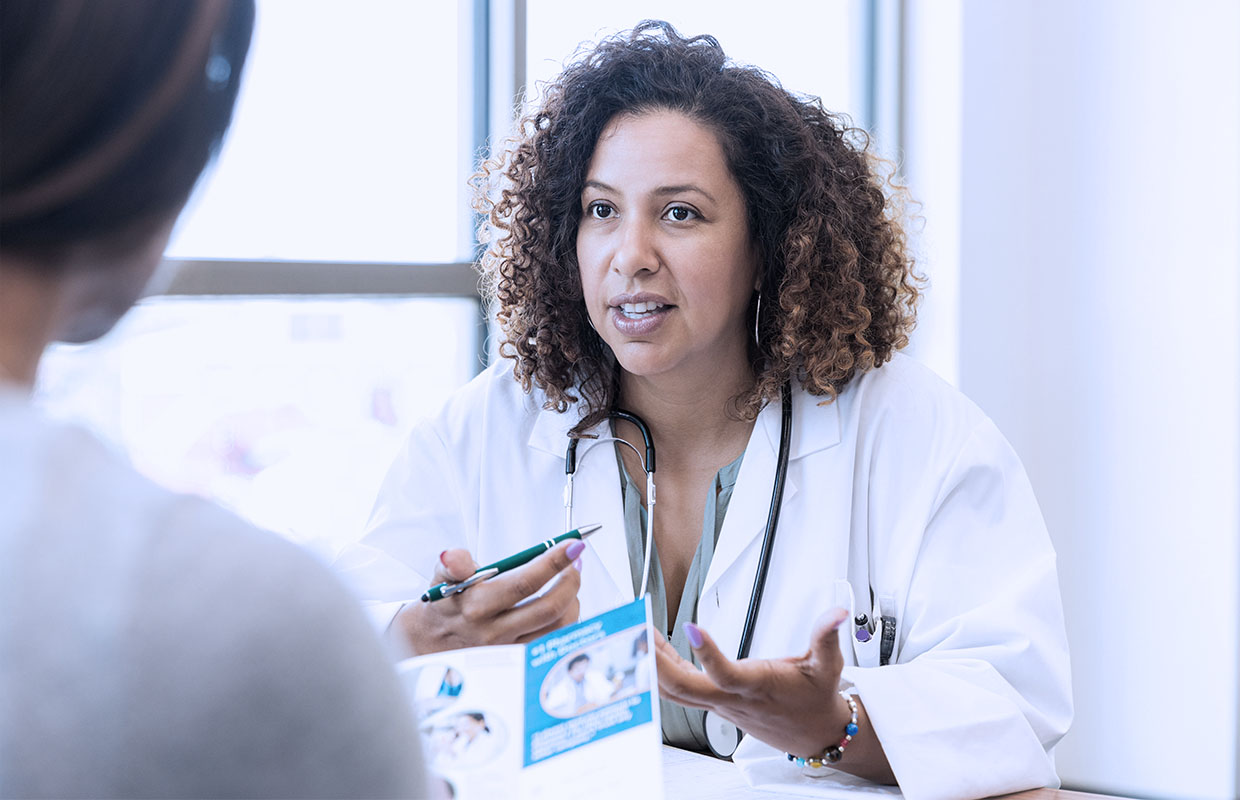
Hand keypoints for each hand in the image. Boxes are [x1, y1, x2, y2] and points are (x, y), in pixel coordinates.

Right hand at [394, 540, 583, 655]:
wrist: (431, 643)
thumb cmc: (445, 605)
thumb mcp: (442, 578)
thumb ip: (452, 563)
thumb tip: (452, 556)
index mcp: (477, 605)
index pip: (524, 583)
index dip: (553, 562)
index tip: (572, 545)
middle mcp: (495, 631)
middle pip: (549, 608)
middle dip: (571, 580)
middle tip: (574, 561)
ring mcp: (509, 649)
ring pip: (557, 628)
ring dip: (572, 601)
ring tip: (569, 582)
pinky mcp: (518, 661)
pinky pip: (554, 643)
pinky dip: (567, 621)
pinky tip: (565, 605)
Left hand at [655, 608, 851, 757]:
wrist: (814, 734)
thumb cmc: (815, 699)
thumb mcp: (827, 666)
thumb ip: (826, 637)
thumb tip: (836, 613)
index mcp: (757, 686)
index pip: (727, 675)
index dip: (708, 654)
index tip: (693, 627)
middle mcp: (732, 698)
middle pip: (684, 688)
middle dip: (656, 662)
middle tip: (640, 630)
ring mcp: (719, 702)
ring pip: (675, 691)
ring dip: (653, 664)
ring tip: (638, 633)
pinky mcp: (715, 701)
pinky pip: (682, 689)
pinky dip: (664, 667)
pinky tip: (655, 648)